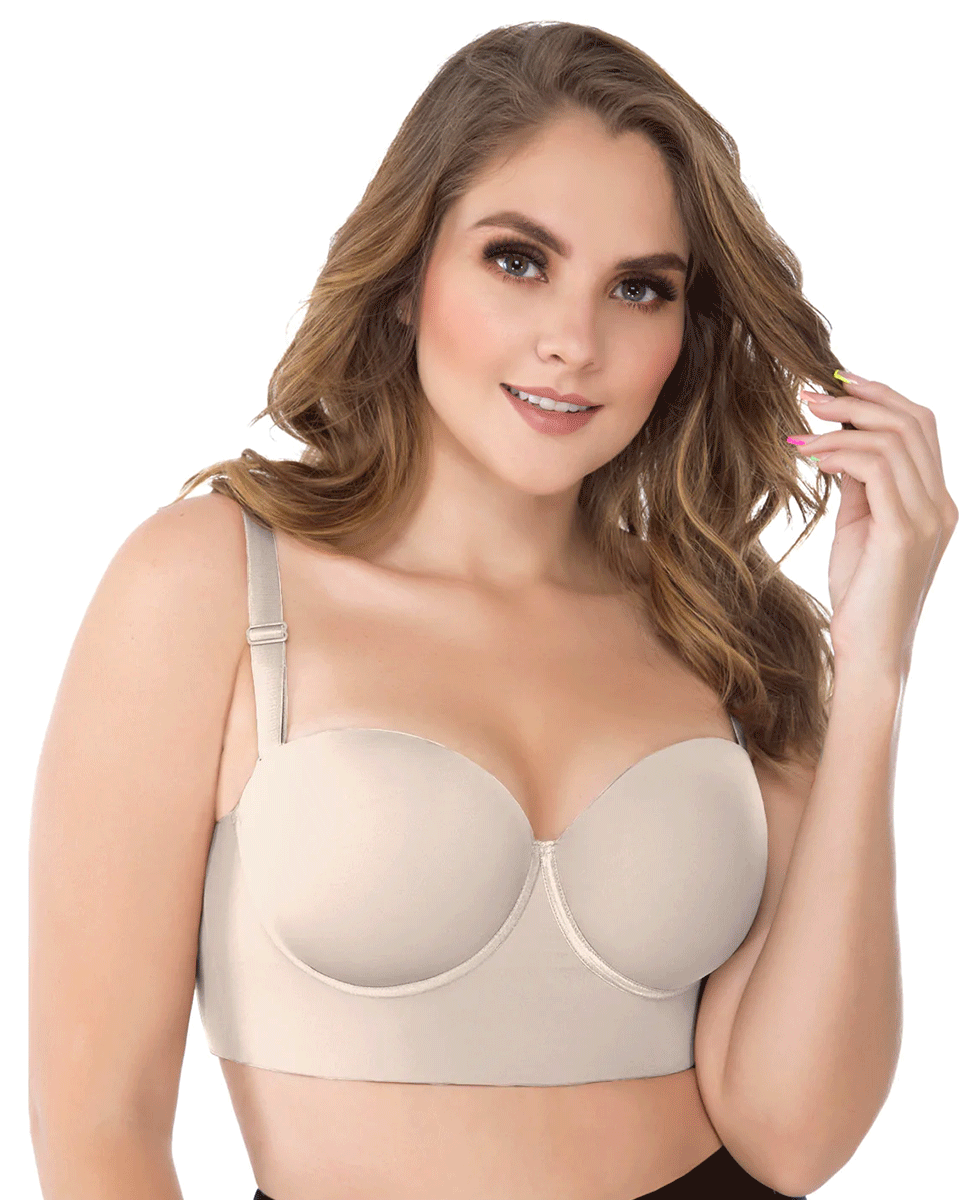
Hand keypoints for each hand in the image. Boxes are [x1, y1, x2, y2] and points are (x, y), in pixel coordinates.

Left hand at [792, 371, 956, 676]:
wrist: (870, 651)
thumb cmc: (861, 594)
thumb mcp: (859, 527)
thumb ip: (859, 485)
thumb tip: (840, 443)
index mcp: (935, 500)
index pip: (920, 427)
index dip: (881, 397)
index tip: (836, 383)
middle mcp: (942, 503)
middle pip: (914, 421)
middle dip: (860, 398)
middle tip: (810, 393)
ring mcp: (930, 516)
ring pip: (895, 438)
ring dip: (842, 424)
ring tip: (800, 428)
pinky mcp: (907, 531)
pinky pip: (877, 469)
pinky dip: (839, 453)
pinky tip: (808, 457)